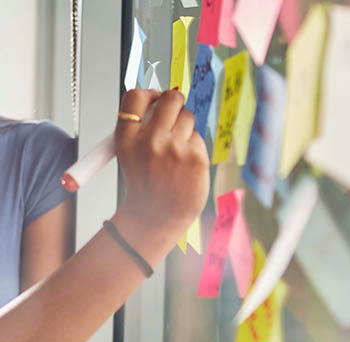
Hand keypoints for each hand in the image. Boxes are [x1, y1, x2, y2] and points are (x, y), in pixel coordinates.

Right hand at [113, 89, 209, 242]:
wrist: (158, 216)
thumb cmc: (146, 185)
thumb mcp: (129, 155)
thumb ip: (140, 127)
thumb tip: (161, 98)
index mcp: (127, 139)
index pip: (136, 97)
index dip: (150, 93)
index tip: (156, 97)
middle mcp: (149, 141)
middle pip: (170, 98)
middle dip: (174, 102)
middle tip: (175, 113)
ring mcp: (174, 149)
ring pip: (188, 116)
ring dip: (185, 128)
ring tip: (177, 149)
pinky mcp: (195, 157)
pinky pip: (198, 136)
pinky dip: (194, 146)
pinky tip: (186, 163)